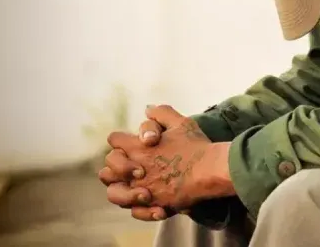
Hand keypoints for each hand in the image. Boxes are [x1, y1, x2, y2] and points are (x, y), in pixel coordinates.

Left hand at [106, 105, 234, 211]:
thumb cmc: (196, 146)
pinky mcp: (154, 205)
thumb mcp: (181, 122)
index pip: (114, 139)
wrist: (211, 171)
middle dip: (118, 164)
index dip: (122, 139)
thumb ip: (162, 113)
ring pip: (114, 193)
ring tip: (138, 186)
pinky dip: (140, 207)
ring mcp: (143, 189)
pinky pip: (135, 211)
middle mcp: (135, 170)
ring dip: (122, 189)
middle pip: (108, 167)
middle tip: (135, 165)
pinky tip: (151, 199)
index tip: (133, 142)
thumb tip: (147, 109)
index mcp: (138, 147)